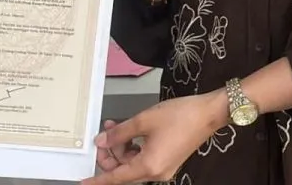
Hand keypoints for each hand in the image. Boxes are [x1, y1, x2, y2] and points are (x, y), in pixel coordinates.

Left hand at [83, 93, 226, 184]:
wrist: (207, 113)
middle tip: (103, 134)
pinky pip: (143, 158)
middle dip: (110, 153)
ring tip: (115, 126)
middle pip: (123, 170)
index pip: (116, 177)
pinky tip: (129, 131)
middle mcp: (156, 172)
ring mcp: (163, 167)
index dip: (98, 179)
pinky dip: (133, 146)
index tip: (84, 182)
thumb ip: (119, 133)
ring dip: (121, 147)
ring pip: (132, 163)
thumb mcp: (143, 121)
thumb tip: (102, 141)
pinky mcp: (167, 160)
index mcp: (149, 166)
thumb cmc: (180, 116)